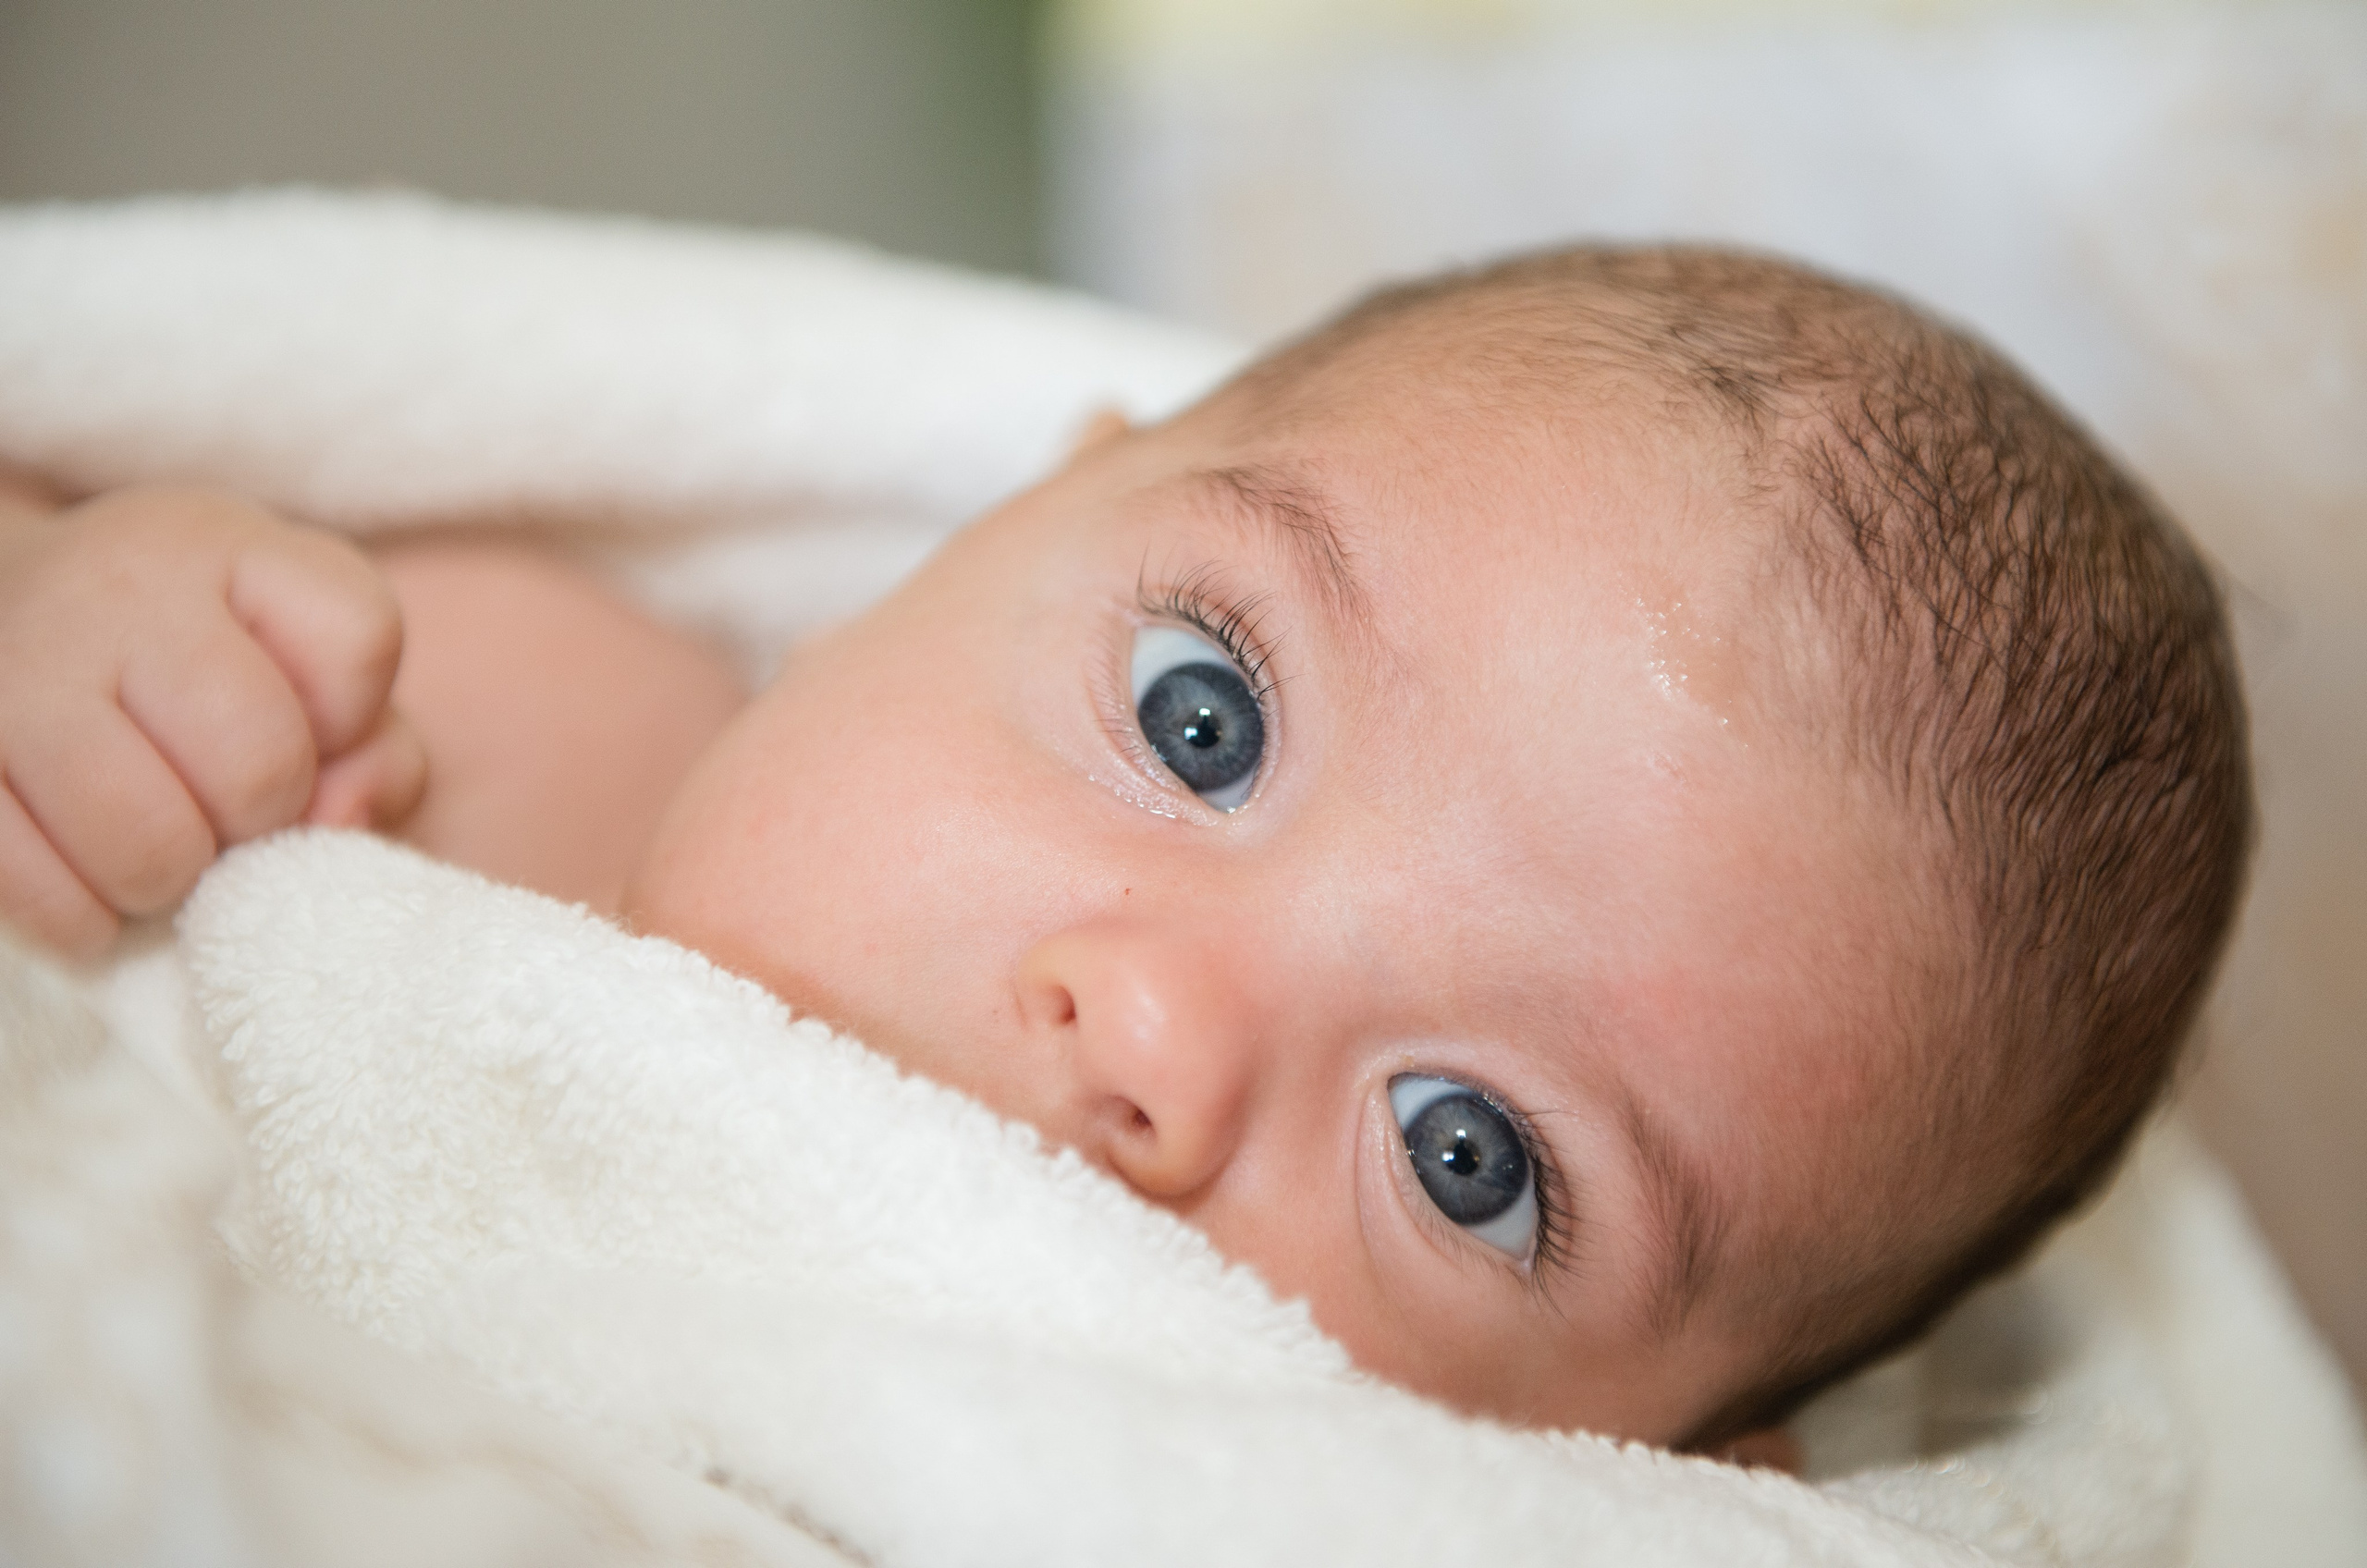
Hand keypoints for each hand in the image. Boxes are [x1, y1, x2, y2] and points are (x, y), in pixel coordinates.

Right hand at [0, 483, 425, 956]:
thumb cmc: (192, 671)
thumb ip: (374, 749)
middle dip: (260, 819)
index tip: (306, 724)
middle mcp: (115, 589)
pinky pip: (37, 889)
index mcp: (226, 547)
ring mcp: (13, 670)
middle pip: (259, 762)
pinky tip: (85, 887)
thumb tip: (339, 821)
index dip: (352, 717)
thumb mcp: (302, 672)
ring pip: (149, 842)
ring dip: (168, 881)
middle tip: (222, 813)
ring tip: (157, 851)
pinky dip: (80, 918)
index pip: (359, 639)